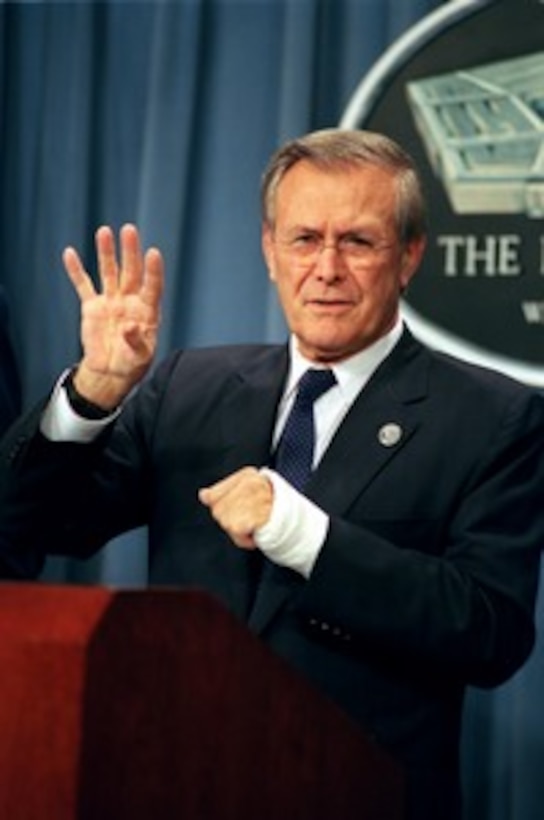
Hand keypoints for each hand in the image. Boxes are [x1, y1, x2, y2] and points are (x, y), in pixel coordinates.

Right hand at [63, 223, 163, 408]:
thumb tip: (128, 327)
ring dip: (107, 252)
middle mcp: (130, 301)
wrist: (110, 372)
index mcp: (147, 311)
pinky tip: (69, 253)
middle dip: (130, 251)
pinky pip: (83, 285)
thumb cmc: (132, 364)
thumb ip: (136, 341)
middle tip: (129, 230)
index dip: (153, 271)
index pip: (152, 286)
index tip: (153, 253)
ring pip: (109, 272)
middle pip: (131, 271)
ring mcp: (111, 301)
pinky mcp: (92, 306)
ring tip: (104, 231)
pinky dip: (76, 271)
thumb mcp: (139, 357)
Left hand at [199, 468, 273, 547]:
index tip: (237, 512)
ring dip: (238, 530)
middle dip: (230, 520)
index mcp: (248, 475)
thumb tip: (203, 495)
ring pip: (224, 521)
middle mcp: (250, 483)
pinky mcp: (255, 514)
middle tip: (248, 520)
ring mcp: (253, 498)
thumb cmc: (273, 512)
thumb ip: (224, 493)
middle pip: (217, 509)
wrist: (297, 524)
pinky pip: (235, 531)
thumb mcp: (247, 496)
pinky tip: (254, 533)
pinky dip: (243, 539)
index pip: (214, 494)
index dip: (224, 509)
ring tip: (253, 526)